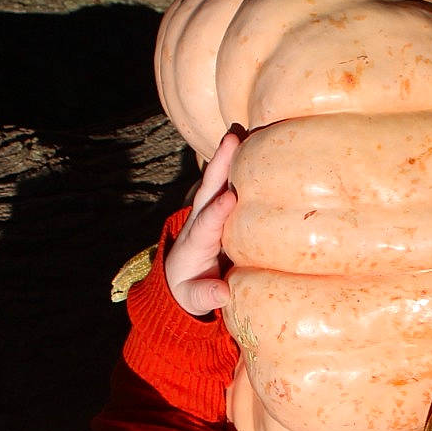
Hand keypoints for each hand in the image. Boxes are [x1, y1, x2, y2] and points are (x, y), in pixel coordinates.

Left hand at [168, 130, 239, 316]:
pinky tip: (251, 143)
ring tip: (240, 130)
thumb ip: (204, 296)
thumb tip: (221, 293)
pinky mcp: (218, 210)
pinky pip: (228, 183)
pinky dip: (237, 164)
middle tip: (232, 139)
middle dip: (219, 165)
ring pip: (217, 180)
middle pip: (208, 189)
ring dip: (227, 156)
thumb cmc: (189, 292)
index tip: (229, 198)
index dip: (217, 212)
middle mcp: (200, 221)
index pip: (206, 225)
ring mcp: (208, 212)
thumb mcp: (193, 300)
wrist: (180, 280)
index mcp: (195, 244)